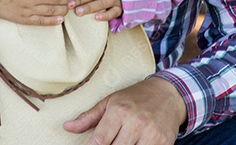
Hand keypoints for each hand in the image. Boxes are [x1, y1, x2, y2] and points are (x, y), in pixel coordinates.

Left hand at [63, 77, 186, 144]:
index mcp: (119, 111)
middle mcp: (135, 122)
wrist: (168, 94)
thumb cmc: (135, 98)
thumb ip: (88, 117)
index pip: (100, 140)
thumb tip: (67, 127)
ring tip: (121, 142)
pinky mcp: (164, 143)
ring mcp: (151, 134)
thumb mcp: (110, 102)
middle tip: (110, 143)